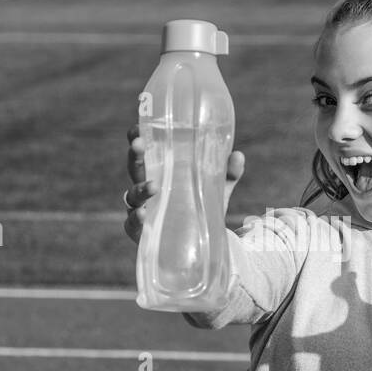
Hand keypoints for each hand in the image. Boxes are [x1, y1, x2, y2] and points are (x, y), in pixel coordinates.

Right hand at [124, 124, 244, 243]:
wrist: (201, 244)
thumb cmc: (201, 207)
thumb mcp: (217, 190)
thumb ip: (227, 174)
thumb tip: (238, 155)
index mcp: (160, 172)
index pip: (144, 151)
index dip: (138, 137)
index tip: (139, 126)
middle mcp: (146, 188)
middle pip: (135, 169)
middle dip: (135, 156)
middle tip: (139, 144)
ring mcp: (142, 209)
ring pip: (132, 196)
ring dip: (140, 189)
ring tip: (153, 186)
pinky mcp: (142, 232)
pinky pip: (133, 224)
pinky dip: (136, 219)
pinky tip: (143, 214)